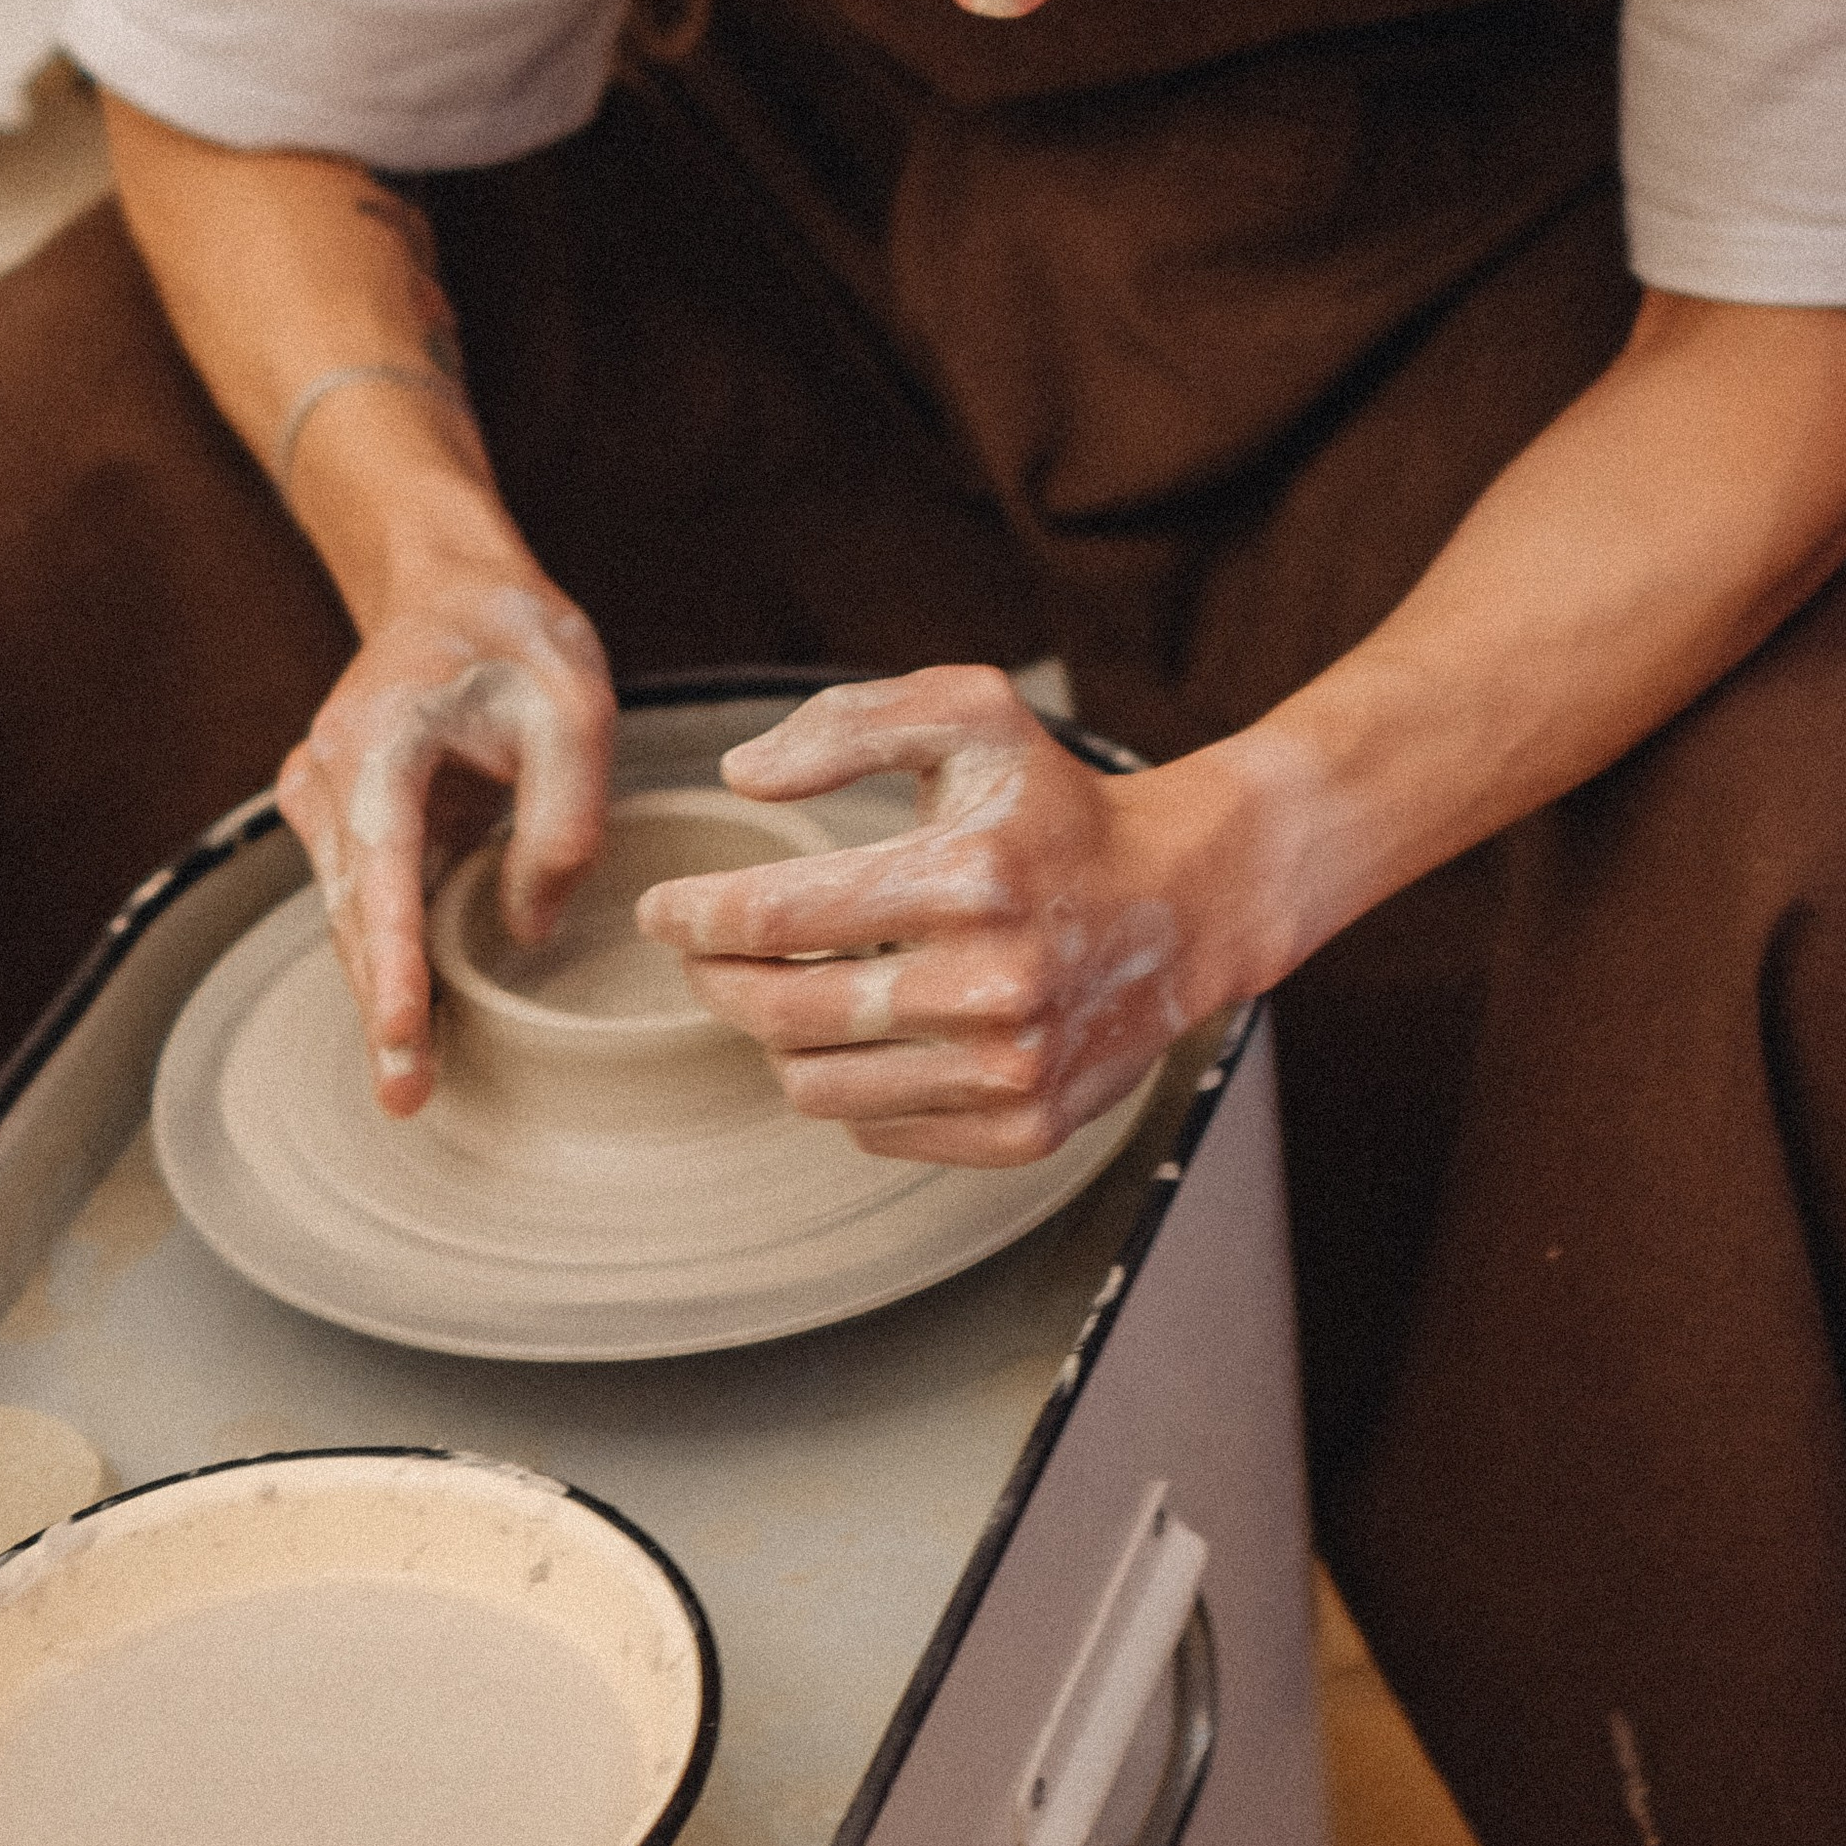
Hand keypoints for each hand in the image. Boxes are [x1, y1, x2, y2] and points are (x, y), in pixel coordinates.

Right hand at [275, 580, 614, 1114]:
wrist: (448, 587)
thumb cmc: (512, 637)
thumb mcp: (575, 706)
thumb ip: (562, 816)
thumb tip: (528, 930)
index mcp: (379, 740)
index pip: (380, 863)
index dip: (388, 954)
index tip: (399, 1027)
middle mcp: (331, 776)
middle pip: (354, 910)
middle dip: (379, 1006)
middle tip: (406, 1098)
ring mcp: (329, 801)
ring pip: (353, 915)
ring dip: (379, 994)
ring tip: (409, 1086)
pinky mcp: (348, 823)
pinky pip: (365, 900)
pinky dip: (386, 959)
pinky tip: (411, 1026)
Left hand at [635, 666, 1287, 1165]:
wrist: (1183, 903)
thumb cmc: (1055, 805)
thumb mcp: (971, 715)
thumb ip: (849, 724)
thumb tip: (741, 775)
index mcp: (967, 876)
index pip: (775, 914)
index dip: (693, 916)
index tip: (662, 910)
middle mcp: (991, 984)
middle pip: (779, 1010)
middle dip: (715, 980)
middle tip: (703, 953)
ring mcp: (1010, 1070)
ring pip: (813, 1085)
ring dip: (777, 1038)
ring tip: (789, 988)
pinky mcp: (1023, 1130)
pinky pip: (874, 1128)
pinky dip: (849, 1085)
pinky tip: (873, 1032)